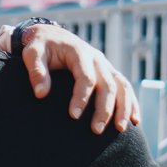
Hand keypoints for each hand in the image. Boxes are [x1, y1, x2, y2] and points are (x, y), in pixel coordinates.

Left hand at [0, 21, 138, 133]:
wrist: (52, 36)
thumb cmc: (40, 46)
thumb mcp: (32, 53)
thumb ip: (36, 71)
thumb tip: (41, 94)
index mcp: (79, 53)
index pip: (85, 77)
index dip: (81, 97)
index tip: (73, 116)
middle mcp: (97, 59)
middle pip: (107, 84)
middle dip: (104, 108)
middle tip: (96, 130)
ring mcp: (105, 66)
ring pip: (122, 86)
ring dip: (124, 107)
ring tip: (120, 129)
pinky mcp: (109, 73)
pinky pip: (125, 87)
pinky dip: (132, 103)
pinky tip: (134, 120)